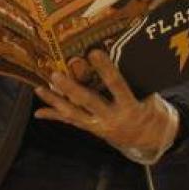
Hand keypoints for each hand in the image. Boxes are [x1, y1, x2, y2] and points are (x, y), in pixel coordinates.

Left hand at [34, 50, 179, 164]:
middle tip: (55, 74)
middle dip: (70, 88)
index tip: (94, 52)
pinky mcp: (91, 129)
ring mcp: (99, 125)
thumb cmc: (149, 109)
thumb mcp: (147, 94)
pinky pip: (71, 121)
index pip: (116, 85)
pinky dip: (54, 115)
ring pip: (73, 113)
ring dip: (55, 100)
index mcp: (130, 107)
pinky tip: (39, 112)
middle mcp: (112, 118)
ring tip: (39, 88)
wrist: (150, 137)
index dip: (106, 69)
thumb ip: (132, 79)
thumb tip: (114, 52)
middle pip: (87, 101)